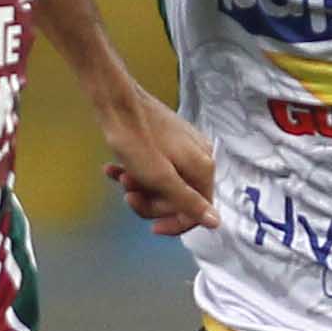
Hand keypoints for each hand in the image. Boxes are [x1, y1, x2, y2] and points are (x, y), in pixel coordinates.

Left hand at [97, 95, 219, 236]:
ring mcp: (184, 148)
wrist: (115, 102)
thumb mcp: (161, 179)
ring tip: (121, 177)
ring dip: (140, 187)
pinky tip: (115, 170)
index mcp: (203, 168)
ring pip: (164, 185)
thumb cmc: (137, 141)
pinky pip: (156, 168)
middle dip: (151, 202)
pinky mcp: (168, 141)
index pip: (198, 212)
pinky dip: (136, 173)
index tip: (152, 227)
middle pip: (179, 199)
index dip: (174, 223)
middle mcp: (200, 158)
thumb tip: (216, 222)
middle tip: (128, 194)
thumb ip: (189, 203)